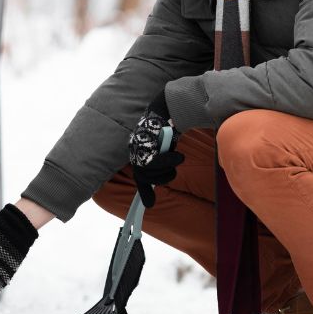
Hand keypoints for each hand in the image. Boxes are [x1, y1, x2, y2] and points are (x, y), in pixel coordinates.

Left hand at [128, 91, 183, 208]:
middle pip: (145, 178)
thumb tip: (167, 175)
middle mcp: (135, 151)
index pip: (139, 177)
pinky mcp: (145, 144)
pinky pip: (155, 162)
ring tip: (176, 157)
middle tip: (172, 169)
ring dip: (167, 168)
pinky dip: (169, 161)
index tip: (149, 205)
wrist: (167, 108)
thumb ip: (162, 165)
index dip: (144, 192)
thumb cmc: (166, 129)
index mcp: (138, 154)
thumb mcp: (165, 150)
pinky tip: (178, 156)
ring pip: (151, 172)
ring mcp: (138, 148)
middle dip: (161, 178)